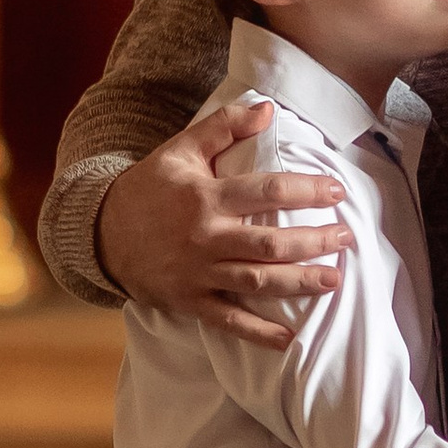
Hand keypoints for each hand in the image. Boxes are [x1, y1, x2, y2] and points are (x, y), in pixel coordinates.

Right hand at [95, 102, 350, 344]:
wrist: (101, 232)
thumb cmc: (149, 187)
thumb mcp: (181, 150)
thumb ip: (224, 127)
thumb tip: (267, 108)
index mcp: (206, 197)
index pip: (266, 191)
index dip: (305, 191)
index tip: (337, 192)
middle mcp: (205, 237)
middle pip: (269, 243)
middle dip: (313, 242)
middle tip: (346, 239)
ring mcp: (198, 273)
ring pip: (256, 282)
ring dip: (298, 282)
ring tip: (334, 281)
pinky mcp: (189, 301)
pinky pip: (228, 320)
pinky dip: (258, 333)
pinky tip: (288, 339)